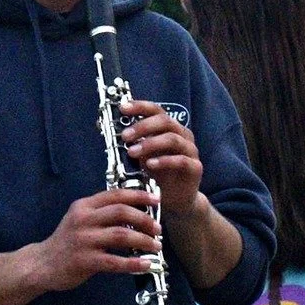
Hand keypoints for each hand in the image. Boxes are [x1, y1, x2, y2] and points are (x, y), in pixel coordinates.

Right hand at [31, 188, 159, 292]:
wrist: (41, 264)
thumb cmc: (66, 242)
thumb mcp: (79, 219)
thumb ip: (101, 213)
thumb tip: (136, 212)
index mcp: (84, 206)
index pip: (115, 195)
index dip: (139, 195)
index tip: (156, 200)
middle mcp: (83, 220)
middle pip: (121, 212)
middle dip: (145, 219)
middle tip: (158, 229)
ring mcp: (83, 241)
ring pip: (121, 235)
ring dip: (144, 240)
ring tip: (156, 246)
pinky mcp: (85, 261)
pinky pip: (115, 261)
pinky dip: (133, 263)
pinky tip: (145, 264)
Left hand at [120, 99, 201, 215]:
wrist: (174, 198)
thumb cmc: (156, 173)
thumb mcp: (140, 155)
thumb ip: (132, 142)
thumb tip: (110, 129)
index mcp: (169, 128)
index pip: (156, 111)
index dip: (141, 106)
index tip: (123, 108)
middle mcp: (182, 135)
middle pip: (165, 121)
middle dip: (143, 126)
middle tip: (124, 136)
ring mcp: (190, 150)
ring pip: (173, 139)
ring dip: (150, 144)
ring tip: (132, 152)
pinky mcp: (194, 167)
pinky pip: (181, 160)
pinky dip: (164, 161)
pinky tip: (149, 165)